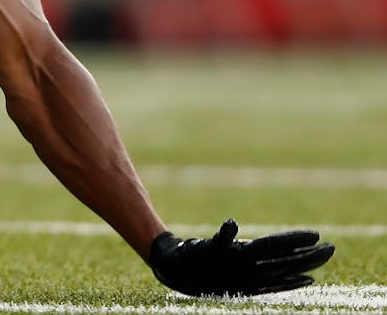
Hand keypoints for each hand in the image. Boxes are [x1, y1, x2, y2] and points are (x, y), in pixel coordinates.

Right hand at [149, 219, 334, 296]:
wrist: (180, 275)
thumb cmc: (191, 255)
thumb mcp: (203, 246)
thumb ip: (222, 237)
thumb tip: (232, 223)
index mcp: (242, 257)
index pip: (275, 246)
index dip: (296, 240)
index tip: (317, 235)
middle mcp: (251, 270)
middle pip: (287, 261)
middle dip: (310, 255)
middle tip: (332, 248)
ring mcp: (252, 280)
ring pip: (285, 272)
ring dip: (306, 266)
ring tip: (324, 258)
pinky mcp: (250, 287)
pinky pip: (277, 286)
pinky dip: (292, 283)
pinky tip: (307, 280)